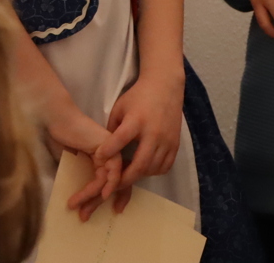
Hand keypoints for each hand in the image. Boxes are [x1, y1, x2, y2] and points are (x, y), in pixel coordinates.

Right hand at [41, 98, 122, 221]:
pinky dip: (107, 184)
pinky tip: (100, 195)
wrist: (54, 118)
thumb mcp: (67, 163)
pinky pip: (112, 170)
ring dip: (92, 196)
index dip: (105, 199)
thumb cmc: (57, 136)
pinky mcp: (108, 146)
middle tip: (84, 217)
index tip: (96, 214)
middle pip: (110, 185)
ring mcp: (110, 150)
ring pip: (109, 181)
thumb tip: (75, 201)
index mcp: (101, 159)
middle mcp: (108, 155)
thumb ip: (76, 177)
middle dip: (95, 203)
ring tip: (74, 205)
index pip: (109, 183)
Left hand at [97, 70, 183, 209]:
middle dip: (124, 179)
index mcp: (137, 120)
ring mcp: (167, 140)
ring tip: (126, 176)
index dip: (108, 151)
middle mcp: (154, 132)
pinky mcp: (175, 144)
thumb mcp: (120, 107)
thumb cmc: (138, 96)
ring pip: (152, 169)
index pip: (120, 140)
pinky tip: (144, 167)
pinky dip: (153, 171)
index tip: (98, 159)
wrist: (165, 86)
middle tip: (112, 186)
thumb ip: (113, 129)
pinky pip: (164, 167)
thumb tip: (104, 152)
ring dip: (138, 176)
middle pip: (140, 164)